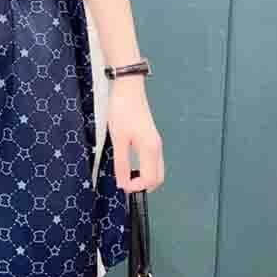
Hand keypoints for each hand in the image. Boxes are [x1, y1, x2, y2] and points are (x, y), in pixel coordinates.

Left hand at [107, 77, 164, 192]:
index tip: (122, 186)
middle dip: (144, 186)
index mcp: (150, 150)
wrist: (128, 89)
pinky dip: (146, 169)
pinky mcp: (152, 137)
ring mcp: (156, 142)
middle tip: (125, 184)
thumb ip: (121, 163)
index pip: (150, 180)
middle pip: (158, 178)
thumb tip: (122, 183)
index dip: (136, 188)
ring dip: (145, 178)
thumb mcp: (118, 139)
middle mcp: (157, 148)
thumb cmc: (122, 111)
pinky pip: (153, 160)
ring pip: (157, 169)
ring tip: (127, 177)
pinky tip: (132, 165)